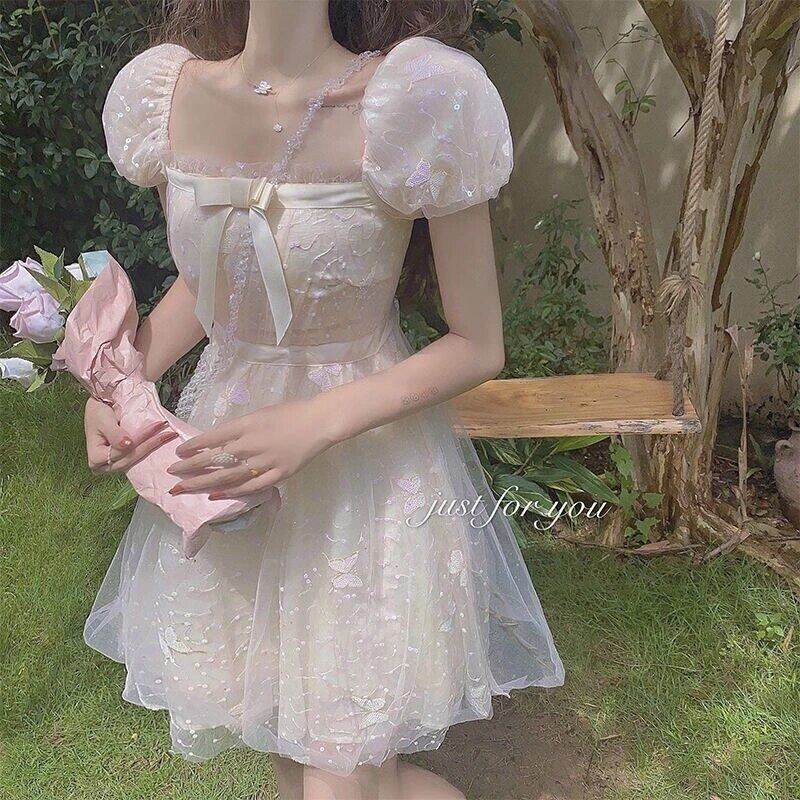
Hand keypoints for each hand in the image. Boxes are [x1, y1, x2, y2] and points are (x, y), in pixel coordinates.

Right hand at [84, 396, 177, 472]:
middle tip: (168, 433)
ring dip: (153, 446)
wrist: (97, 408)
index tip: (156, 426)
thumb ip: (115, 434)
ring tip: (169, 435)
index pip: (122, 450)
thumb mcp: (104, 420)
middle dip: (151, 444)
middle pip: (131, 458)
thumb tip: (127, 444)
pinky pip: (137, 457)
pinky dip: (149, 448)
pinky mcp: (122, 460)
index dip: (140, 438)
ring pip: (136, 459)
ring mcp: (113, 465)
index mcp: (95, 458)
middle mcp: (103, 466)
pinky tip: (162, 440)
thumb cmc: (97, 412)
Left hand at [167, 397, 336, 497]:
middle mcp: (252, 444)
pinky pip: (251, 486)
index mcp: (247, 425)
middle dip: (191, 468)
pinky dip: (232, 492)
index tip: (178, 453)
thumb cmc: (291, 413)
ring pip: (229, 476)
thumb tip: (219, 443)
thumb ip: (240, 428)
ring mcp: (265, 462)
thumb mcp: (261, 413)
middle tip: (172, 475)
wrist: (320, 422)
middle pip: (215, 460)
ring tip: (186, 488)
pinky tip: (216, 495)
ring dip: (204, 483)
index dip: (193, 447)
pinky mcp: (279, 475)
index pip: (212, 437)